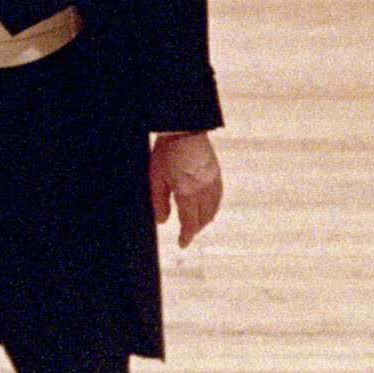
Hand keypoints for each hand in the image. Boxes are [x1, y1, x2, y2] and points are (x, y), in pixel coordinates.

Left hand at [149, 131, 221, 247]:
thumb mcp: (156, 179)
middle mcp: (203, 190)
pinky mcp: (216, 173)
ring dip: (205, 219)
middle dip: (196, 228)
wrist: (183, 129)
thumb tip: (162, 221)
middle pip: (204, 219)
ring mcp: (212, 181)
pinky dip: (212, 206)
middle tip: (187, 233)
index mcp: (187, 194)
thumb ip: (159, 203)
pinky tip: (207, 206)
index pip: (190, 223)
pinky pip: (217, 197)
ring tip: (197, 222)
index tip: (183, 243)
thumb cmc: (166, 152)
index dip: (186, 236)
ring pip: (213, 209)